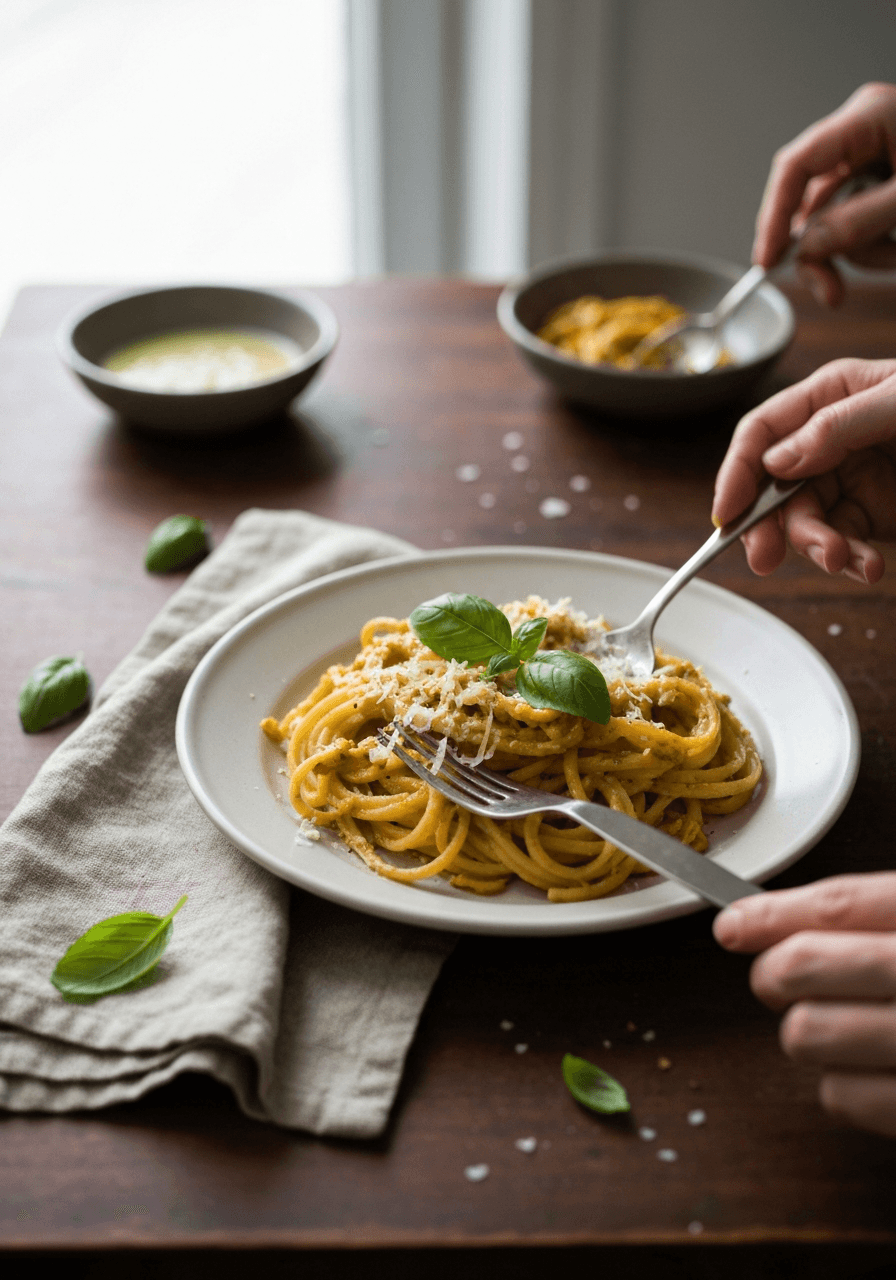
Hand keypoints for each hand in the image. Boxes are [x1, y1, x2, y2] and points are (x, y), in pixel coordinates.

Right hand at [712, 357, 895, 578]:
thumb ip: (837, 424)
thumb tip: (777, 460)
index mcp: (831, 396)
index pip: (763, 433)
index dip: (738, 472)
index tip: (727, 513)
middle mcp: (831, 440)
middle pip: (774, 487)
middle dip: (771, 525)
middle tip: (764, 559)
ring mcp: (852, 479)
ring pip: (806, 521)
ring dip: (817, 547)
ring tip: (845, 559)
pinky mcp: (874, 516)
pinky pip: (844, 542)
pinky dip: (851, 560)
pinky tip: (869, 566)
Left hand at [714, 874, 895, 1138]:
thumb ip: (868, 921)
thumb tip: (772, 928)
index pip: (839, 904)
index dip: (773, 913)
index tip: (731, 923)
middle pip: (801, 964)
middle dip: (777, 972)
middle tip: (786, 980)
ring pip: (805, 1033)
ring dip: (809, 1031)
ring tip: (846, 1027)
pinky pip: (840, 1096)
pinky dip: (843, 1085)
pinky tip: (872, 1070)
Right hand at [755, 82, 895, 305]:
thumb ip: (857, 223)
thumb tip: (805, 247)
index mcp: (869, 119)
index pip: (797, 166)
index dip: (774, 216)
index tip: (767, 263)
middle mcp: (865, 134)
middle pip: (811, 200)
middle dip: (823, 252)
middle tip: (830, 295)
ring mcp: (876, 158)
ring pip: (836, 220)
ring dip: (863, 254)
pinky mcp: (887, 183)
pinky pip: (862, 224)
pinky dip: (878, 248)